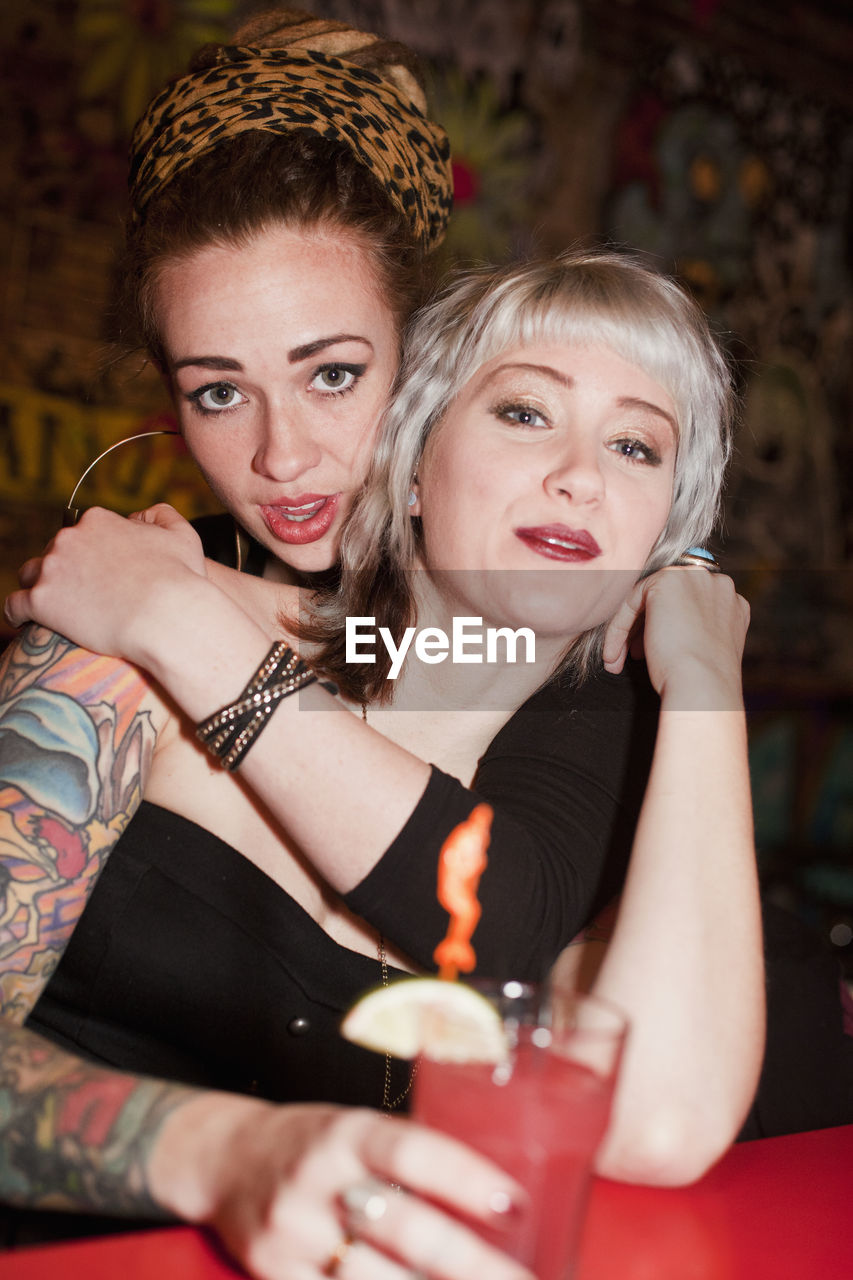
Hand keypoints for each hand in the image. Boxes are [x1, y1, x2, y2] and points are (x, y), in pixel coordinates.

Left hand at [4, 505, 207, 661]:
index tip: (99, 573)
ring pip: (31, 574)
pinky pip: (14, 606)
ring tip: (53, 606)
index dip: (89, 554)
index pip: (81, 533)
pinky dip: (18, 613)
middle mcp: (69, 539)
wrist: (167, 617)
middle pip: (54, 551)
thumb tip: (138, 515)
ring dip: (40, 587)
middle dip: (64, 569)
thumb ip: (161, 514)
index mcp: (97, 521)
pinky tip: (25, 621)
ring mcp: (52, 569)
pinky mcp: (41, 602)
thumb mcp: (182, 535)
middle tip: (82, 594)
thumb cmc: (180, 580)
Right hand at [160, 1098, 532, 1279]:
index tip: (515, 1206)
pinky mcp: (273, 1272)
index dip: (467, 1179)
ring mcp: (292, 1231)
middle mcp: (319, 1178)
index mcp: (347, 1131)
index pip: (414, 1151)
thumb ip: (410, 1155)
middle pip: (405, 1229)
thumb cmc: (313, 1143)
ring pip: (373, 1279)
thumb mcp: (358, 1128)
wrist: (227, 1159)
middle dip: (472, 1264)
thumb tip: (491, 1190)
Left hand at [602, 566, 748, 705]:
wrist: (703, 686)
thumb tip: (664, 629)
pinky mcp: (668, 581)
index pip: (688, 606)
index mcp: (731, 603)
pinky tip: (613, 654)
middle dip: (645, 629)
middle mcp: (717, 584)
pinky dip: (618, 629)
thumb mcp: (703, 647)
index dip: (667, 628)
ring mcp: (694, 578)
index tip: (650, 652)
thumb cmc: (702, 680)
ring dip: (629, 631)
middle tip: (630, 655)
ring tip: (618, 660)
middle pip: (668, 600)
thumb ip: (693, 629)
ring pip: (648, 600)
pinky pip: (632, 601)